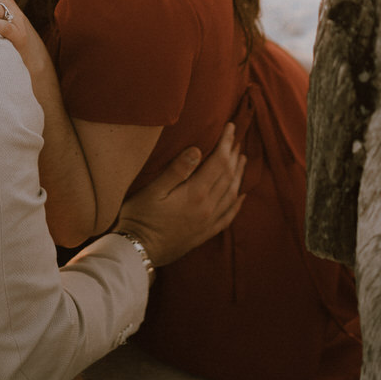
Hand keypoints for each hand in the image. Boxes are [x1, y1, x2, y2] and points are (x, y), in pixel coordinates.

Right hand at [115, 124, 244, 269]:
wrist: (139, 252)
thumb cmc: (140, 218)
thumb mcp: (153, 190)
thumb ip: (176, 170)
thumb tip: (197, 149)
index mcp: (196, 194)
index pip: (218, 162)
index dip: (226, 143)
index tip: (230, 127)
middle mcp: (207, 208)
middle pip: (228, 176)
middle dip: (233, 154)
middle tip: (237, 138)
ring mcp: (208, 222)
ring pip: (232, 194)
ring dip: (239, 174)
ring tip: (242, 159)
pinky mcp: (205, 233)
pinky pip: (228, 216)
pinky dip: (238, 203)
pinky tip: (241, 195)